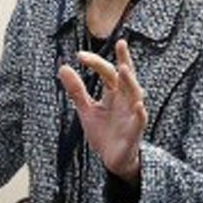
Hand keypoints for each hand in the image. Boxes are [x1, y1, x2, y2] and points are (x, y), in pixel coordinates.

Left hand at [58, 38, 144, 183]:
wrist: (112, 160)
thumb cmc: (103, 132)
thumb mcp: (86, 109)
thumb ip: (77, 90)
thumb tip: (62, 67)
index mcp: (114, 93)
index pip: (107, 72)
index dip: (95, 62)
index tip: (79, 55)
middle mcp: (125, 100)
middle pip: (126, 77)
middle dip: (124, 60)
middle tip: (121, 43)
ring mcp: (132, 114)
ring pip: (135, 94)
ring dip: (131, 82)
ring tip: (124, 69)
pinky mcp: (134, 131)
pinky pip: (140, 120)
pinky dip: (140, 113)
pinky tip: (138, 105)